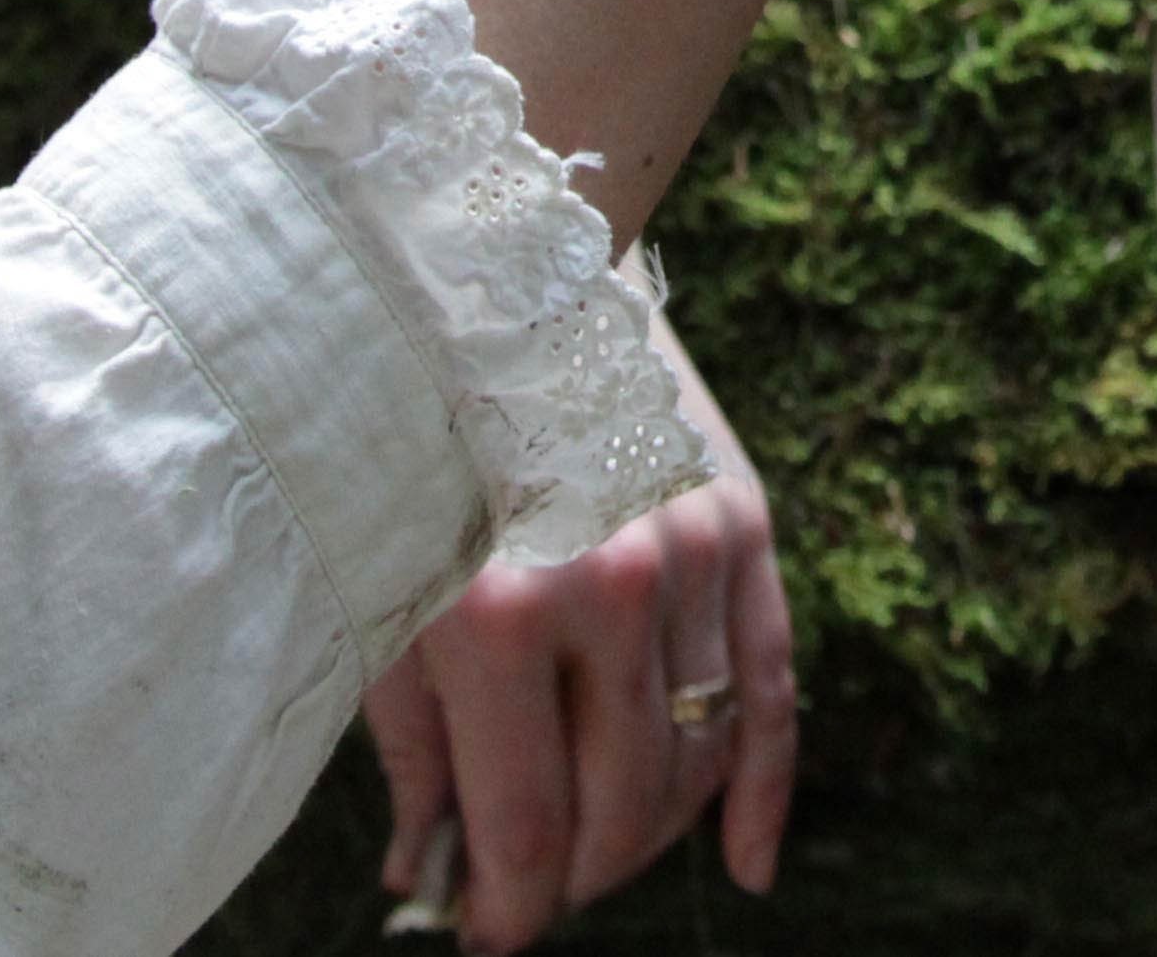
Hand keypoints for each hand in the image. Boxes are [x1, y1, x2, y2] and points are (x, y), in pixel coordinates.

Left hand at [369, 320, 793, 949]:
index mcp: (502, 612)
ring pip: (696, 759)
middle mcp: (613, 588)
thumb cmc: (405, 433)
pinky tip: (742, 868)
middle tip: (529, 890)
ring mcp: (692, 554)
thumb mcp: (382, 588)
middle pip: (623, 810)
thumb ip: (414, 746)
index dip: (510, 906)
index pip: (532, 826)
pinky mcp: (741, 522)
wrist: (496, 266)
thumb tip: (428, 877)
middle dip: (573, 877)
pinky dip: (762, 792)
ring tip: (590, 849)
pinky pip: (774, 691)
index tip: (485, 932)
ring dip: (648, 831)